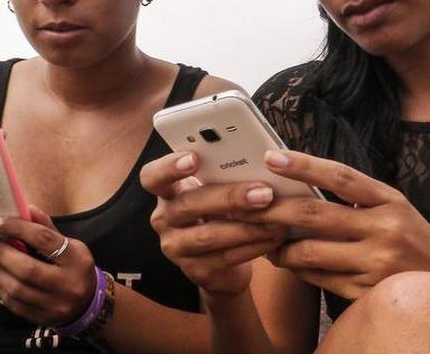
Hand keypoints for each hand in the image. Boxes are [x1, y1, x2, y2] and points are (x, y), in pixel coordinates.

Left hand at [0, 205, 97, 326]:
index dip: (19, 228)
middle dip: (1, 254)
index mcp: (76, 258)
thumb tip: (25, 208)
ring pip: (18, 289)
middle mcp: (67, 283)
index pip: (44, 240)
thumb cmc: (74, 267)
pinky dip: (1, 289)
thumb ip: (47, 229)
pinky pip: (15, 305)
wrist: (87, 303)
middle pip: (27, 268)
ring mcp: (55, 305)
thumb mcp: (69, 245)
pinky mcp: (43, 319)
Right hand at [139, 151, 286, 296]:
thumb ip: (224, 175)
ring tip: (277, 219)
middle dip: (229, 197)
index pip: (152, 176)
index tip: (194, 158)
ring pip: (208, 235)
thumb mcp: (216, 191)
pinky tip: (274, 237)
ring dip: (247, 227)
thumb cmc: (221, 213)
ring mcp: (176, 248)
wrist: (223, 263)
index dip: (169, 167)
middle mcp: (164, 219)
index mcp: (167, 191)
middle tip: (264, 193)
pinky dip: (253, 246)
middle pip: (188, 204)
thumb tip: (261, 160)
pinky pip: (225, 258)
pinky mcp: (196, 271)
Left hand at [244, 150, 429, 300]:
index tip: (272, 157)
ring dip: (280, 247)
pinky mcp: (367, 292)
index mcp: (390, 201)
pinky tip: (288, 262)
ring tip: (265, 240)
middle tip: (250, 206)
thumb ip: (357, 197)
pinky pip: (320, 280)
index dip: (303, 165)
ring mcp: (375, 264)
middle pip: (315, 216)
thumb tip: (303, 186)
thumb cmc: (414, 239)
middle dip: (275, 211)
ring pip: (310, 253)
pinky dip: (298, 270)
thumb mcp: (394, 207)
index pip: (340, 177)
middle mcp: (384, 230)